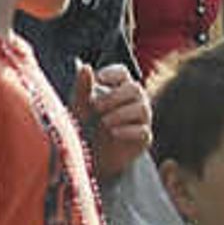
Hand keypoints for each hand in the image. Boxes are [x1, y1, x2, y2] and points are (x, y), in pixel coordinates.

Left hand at [75, 63, 153, 178]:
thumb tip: (85, 66)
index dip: (113, 73)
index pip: (123, 73)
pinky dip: (127, 130)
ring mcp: (141, 120)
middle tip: (96, 107)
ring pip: (142, 108)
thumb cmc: (85, 127)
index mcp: (118, 89)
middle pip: (135, 88)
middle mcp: (134, 102)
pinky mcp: (143, 139)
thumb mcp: (79, 107)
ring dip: (121, 113)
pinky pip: (143, 131)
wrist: (90, 158)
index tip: (99, 80)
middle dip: (115, 96)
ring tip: (104, 122)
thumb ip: (82, 87)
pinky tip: (113, 133)